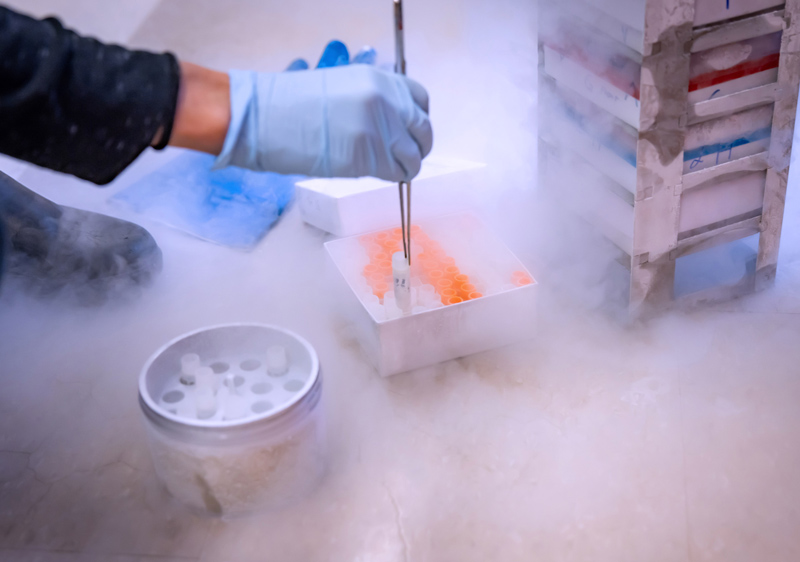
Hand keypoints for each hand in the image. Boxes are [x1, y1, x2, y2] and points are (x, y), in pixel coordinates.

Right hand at [214, 64, 432, 181]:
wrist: (264, 117)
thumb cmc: (292, 103)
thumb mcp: (342, 85)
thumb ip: (372, 99)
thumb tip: (392, 122)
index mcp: (380, 80)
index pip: (421, 100)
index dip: (418, 120)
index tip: (411, 132)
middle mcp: (386, 102)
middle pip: (422, 131)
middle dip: (417, 147)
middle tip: (406, 157)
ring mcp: (378, 130)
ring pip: (412, 157)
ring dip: (406, 167)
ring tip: (392, 170)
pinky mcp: (366, 157)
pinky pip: (393, 173)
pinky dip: (392, 177)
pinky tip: (379, 175)